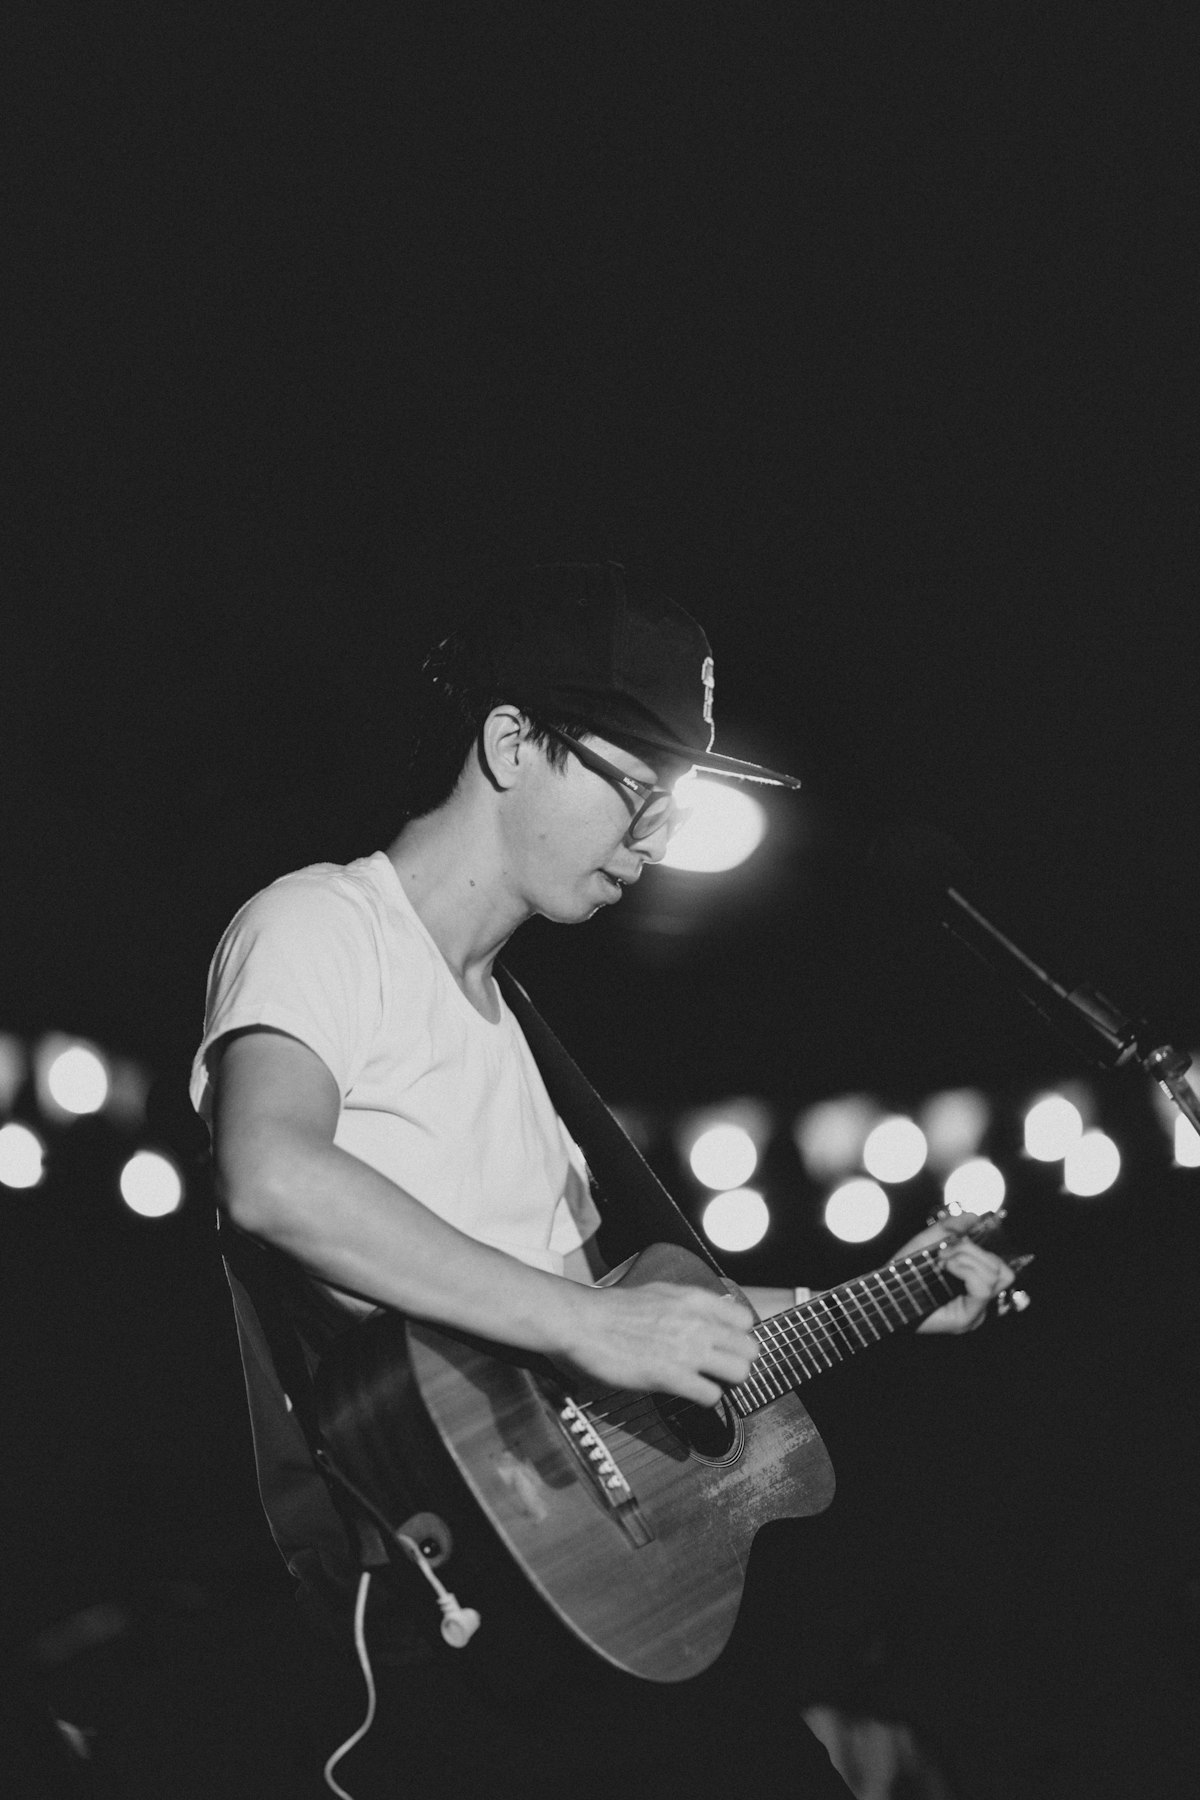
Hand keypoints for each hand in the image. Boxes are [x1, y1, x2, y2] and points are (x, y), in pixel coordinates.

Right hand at [562, 1281, 758, 1404]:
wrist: (585, 1322)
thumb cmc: (615, 1308)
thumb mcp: (660, 1291)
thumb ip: (690, 1302)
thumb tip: (712, 1311)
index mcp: (695, 1300)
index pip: (745, 1320)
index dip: (739, 1336)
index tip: (728, 1344)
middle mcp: (698, 1324)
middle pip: (750, 1349)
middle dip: (738, 1360)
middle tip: (721, 1367)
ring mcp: (687, 1351)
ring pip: (739, 1373)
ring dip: (726, 1381)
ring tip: (709, 1381)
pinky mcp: (671, 1377)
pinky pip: (711, 1395)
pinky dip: (705, 1398)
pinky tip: (690, 1392)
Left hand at [896, 1214, 1013, 1334]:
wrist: (884, 1290)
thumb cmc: (904, 1270)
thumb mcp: (930, 1242)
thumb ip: (952, 1228)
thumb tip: (974, 1216)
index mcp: (974, 1286)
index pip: (1002, 1269)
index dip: (984, 1250)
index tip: (958, 1243)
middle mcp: (978, 1303)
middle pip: (1002, 1271)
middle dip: (974, 1252)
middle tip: (946, 1253)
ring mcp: (974, 1313)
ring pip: (994, 1277)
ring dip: (967, 1259)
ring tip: (943, 1261)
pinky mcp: (965, 1319)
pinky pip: (981, 1288)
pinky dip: (965, 1270)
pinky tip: (947, 1268)